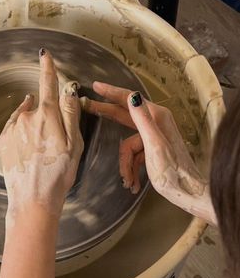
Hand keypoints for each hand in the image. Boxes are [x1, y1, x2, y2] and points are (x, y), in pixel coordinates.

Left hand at [0, 48, 83, 222]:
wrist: (33, 198)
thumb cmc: (59, 173)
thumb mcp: (75, 143)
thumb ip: (71, 113)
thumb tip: (69, 90)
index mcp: (47, 115)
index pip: (48, 84)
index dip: (48, 68)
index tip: (45, 55)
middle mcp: (27, 116)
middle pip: (40, 106)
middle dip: (48, 116)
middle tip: (57, 144)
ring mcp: (13, 128)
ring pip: (27, 118)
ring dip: (35, 126)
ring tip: (43, 151)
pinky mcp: (3, 141)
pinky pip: (16, 129)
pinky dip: (24, 134)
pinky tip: (31, 151)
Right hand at [82, 81, 215, 223]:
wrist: (188, 191)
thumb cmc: (172, 171)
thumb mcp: (154, 145)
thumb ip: (143, 120)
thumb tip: (133, 96)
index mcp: (156, 117)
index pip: (129, 99)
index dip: (111, 92)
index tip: (96, 86)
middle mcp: (156, 122)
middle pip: (125, 116)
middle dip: (108, 116)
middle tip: (89, 107)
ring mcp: (154, 136)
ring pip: (129, 144)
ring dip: (126, 165)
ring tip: (128, 182)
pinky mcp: (153, 149)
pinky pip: (135, 155)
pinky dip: (132, 169)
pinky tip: (133, 184)